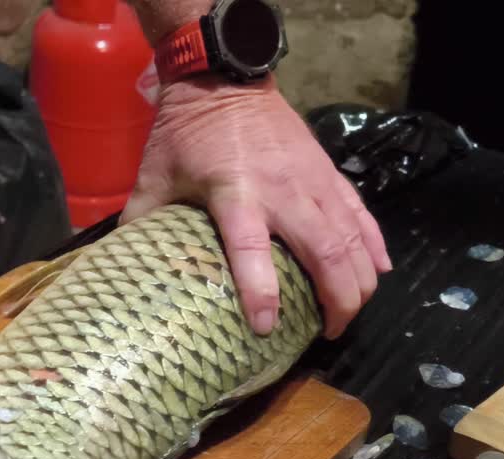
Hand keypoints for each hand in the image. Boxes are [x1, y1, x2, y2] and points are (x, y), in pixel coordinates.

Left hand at [121, 76, 390, 338]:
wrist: (225, 80)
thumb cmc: (185, 133)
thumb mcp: (153, 176)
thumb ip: (141, 221)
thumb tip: (125, 265)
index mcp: (235, 193)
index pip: (251, 249)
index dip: (260, 290)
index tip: (265, 329)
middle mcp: (283, 190)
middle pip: (325, 252)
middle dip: (336, 299)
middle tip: (329, 333)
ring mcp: (312, 181)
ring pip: (351, 238)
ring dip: (358, 281)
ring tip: (349, 313)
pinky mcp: (329, 173)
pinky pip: (361, 215)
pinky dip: (373, 245)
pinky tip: (378, 272)